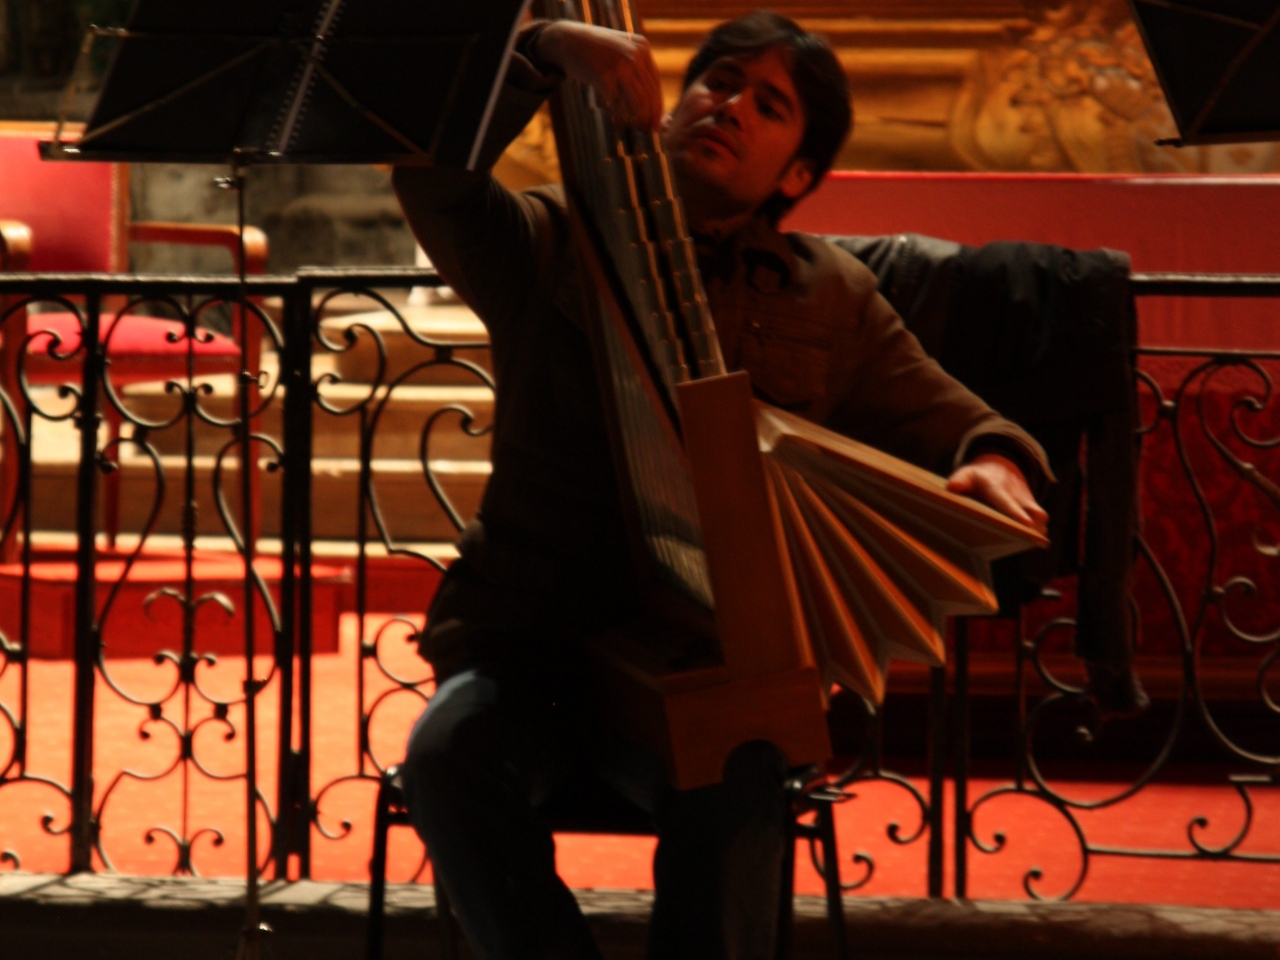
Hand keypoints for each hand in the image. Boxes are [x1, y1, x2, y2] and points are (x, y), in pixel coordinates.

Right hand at [536, 21, 663, 129]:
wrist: (567, 39)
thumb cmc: (594, 49)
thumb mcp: (621, 48)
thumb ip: (635, 65)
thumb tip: (649, 98)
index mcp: (641, 47)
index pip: (655, 82)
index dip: (658, 105)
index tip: (657, 121)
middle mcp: (634, 54)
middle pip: (648, 94)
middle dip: (650, 116)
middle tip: (649, 130)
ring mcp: (619, 65)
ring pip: (637, 102)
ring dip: (639, 119)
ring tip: (637, 129)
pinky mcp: (604, 76)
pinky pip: (617, 104)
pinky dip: (619, 117)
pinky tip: (618, 124)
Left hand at [946, 453, 1048, 536]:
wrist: (1001, 467)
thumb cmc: (980, 477)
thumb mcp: (968, 474)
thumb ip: (960, 480)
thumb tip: (952, 487)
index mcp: (998, 488)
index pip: (1007, 502)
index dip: (1016, 513)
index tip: (1026, 524)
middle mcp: (1018, 495)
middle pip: (1033, 512)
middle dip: (1034, 526)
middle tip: (1031, 540)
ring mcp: (1027, 503)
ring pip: (1040, 517)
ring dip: (1037, 531)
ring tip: (1027, 545)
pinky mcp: (1032, 510)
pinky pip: (1039, 523)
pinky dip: (1035, 534)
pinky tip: (1027, 546)